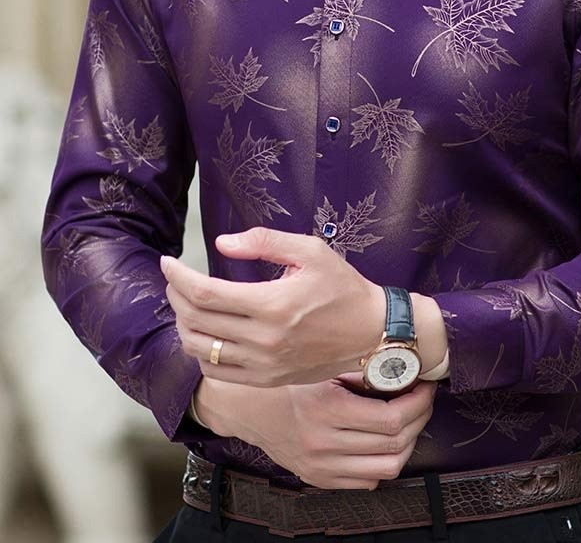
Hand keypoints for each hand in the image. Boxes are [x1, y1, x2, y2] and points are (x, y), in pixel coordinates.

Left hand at [161, 227, 385, 386]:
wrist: (371, 332)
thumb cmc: (343, 288)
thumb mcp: (311, 251)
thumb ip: (265, 241)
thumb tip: (224, 243)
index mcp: (272, 304)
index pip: (205, 293)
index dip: (178, 277)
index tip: (168, 263)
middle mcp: (264, 339)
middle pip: (196, 320)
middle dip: (177, 295)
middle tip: (176, 279)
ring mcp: (264, 365)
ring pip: (201, 349)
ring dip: (184, 324)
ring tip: (187, 305)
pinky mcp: (268, 380)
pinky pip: (218, 372)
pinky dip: (202, 353)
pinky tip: (205, 334)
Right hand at [196, 373, 436, 489]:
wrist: (242, 405)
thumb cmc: (282, 377)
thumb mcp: (318, 364)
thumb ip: (357, 368)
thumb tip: (400, 366)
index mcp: (326, 409)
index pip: (392, 418)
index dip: (418, 403)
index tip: (426, 387)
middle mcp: (324, 442)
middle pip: (396, 445)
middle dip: (420, 420)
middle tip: (424, 399)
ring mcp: (321, 466)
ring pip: (387, 468)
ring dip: (408, 444)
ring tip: (410, 420)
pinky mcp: (318, 477)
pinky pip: (366, 481)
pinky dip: (384, 462)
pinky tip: (384, 441)